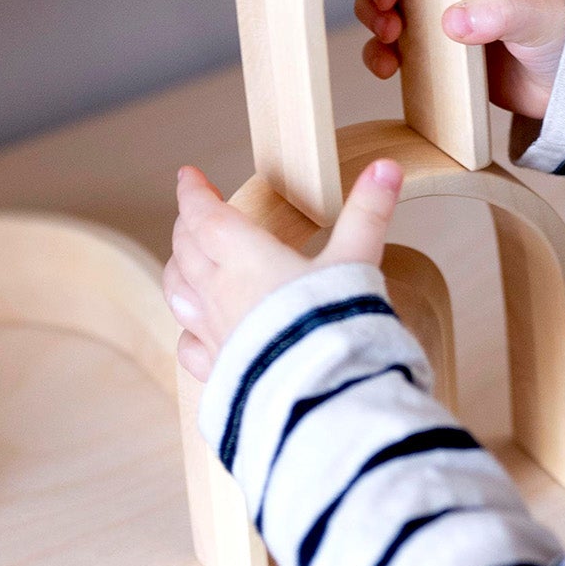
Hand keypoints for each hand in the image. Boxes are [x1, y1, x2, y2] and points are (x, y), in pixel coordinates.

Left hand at [164, 158, 403, 380]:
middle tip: (195, 212)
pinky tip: (195, 332)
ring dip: (178, 269)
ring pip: (178, 292)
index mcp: (245, 257)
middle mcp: (219, 291)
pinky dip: (187, 330)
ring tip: (185, 260)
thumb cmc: (335, 324)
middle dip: (187, 224)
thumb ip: (368, 212)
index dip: (193, 191)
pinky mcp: (219, 370)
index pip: (205, 215)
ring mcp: (214, 333)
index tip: (187, 175)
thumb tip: (386, 168)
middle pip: (186, 248)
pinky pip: (189, 346)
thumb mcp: (357, 259)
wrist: (319, 397)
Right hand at [353, 0, 564, 120]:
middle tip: (389, 1)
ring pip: (382, 0)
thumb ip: (500, 12)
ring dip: (372, 14)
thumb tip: (451, 23)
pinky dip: (379, 54)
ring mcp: (438, 12)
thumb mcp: (537, 15)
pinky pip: (390, 47)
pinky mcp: (434, 50)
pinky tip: (388, 66)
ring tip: (390, 35)